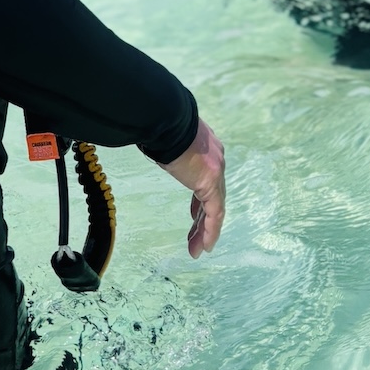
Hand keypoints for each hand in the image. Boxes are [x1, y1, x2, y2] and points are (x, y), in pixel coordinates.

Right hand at [161, 117, 224, 257]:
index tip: (194, 216)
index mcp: (207, 148)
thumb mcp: (168, 139)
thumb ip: (168, 147)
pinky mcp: (211, 181)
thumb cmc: (160, 125)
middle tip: (196, 239)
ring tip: (198, 250)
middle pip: (214, 196)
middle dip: (203, 220)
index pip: (208, 180)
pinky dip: (210, 230)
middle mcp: (216, 159)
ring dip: (206, 231)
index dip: (201, 201)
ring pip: (216, 208)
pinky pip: (215, 213)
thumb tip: (152, 141)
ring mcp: (216, 170)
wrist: (167, 119)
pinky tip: (206, 245)